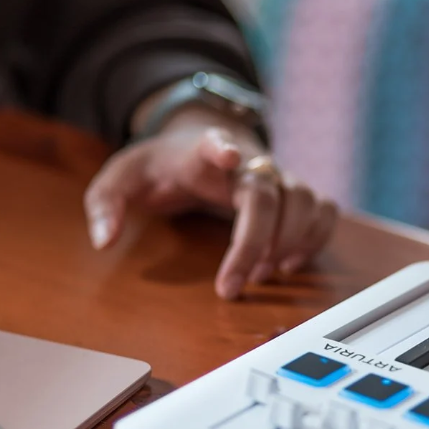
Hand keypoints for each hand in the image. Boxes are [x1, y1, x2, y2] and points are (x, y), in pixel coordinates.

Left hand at [83, 106, 336, 299]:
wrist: (209, 143)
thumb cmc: (167, 166)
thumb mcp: (123, 177)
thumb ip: (106, 203)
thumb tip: (104, 238)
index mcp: (202, 152)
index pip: (215, 142)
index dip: (222, 148)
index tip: (227, 155)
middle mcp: (249, 162)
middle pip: (267, 193)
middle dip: (255, 242)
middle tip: (232, 286)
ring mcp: (278, 177)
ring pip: (305, 202)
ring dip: (288, 244)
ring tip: (260, 275)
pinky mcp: (296, 194)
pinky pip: (323, 212)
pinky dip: (315, 239)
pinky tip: (288, 265)